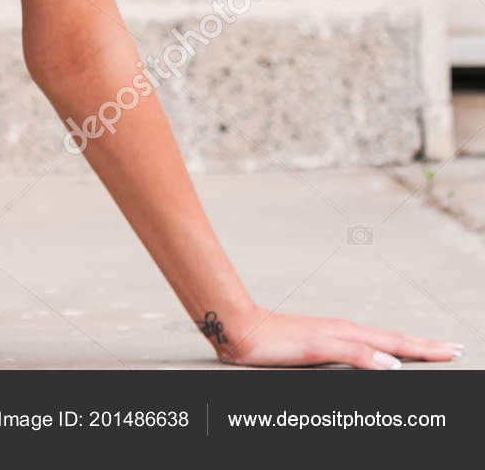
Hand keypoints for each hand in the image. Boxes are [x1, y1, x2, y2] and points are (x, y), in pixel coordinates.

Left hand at [205, 304, 463, 368]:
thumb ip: (355, 354)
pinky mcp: (319, 339)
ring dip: (403, 345)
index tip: (452, 349)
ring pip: (377, 340)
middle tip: (451, 348)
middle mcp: (344, 331)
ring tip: (422, 349)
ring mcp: (332, 334)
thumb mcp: (318, 349)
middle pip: (392, 339)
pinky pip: (360, 344)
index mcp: (348, 333)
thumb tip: (393, 365)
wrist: (241, 329)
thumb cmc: (274, 341)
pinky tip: (374, 351)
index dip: (425, 349)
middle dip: (422, 345)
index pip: (396, 343)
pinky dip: (378, 347)